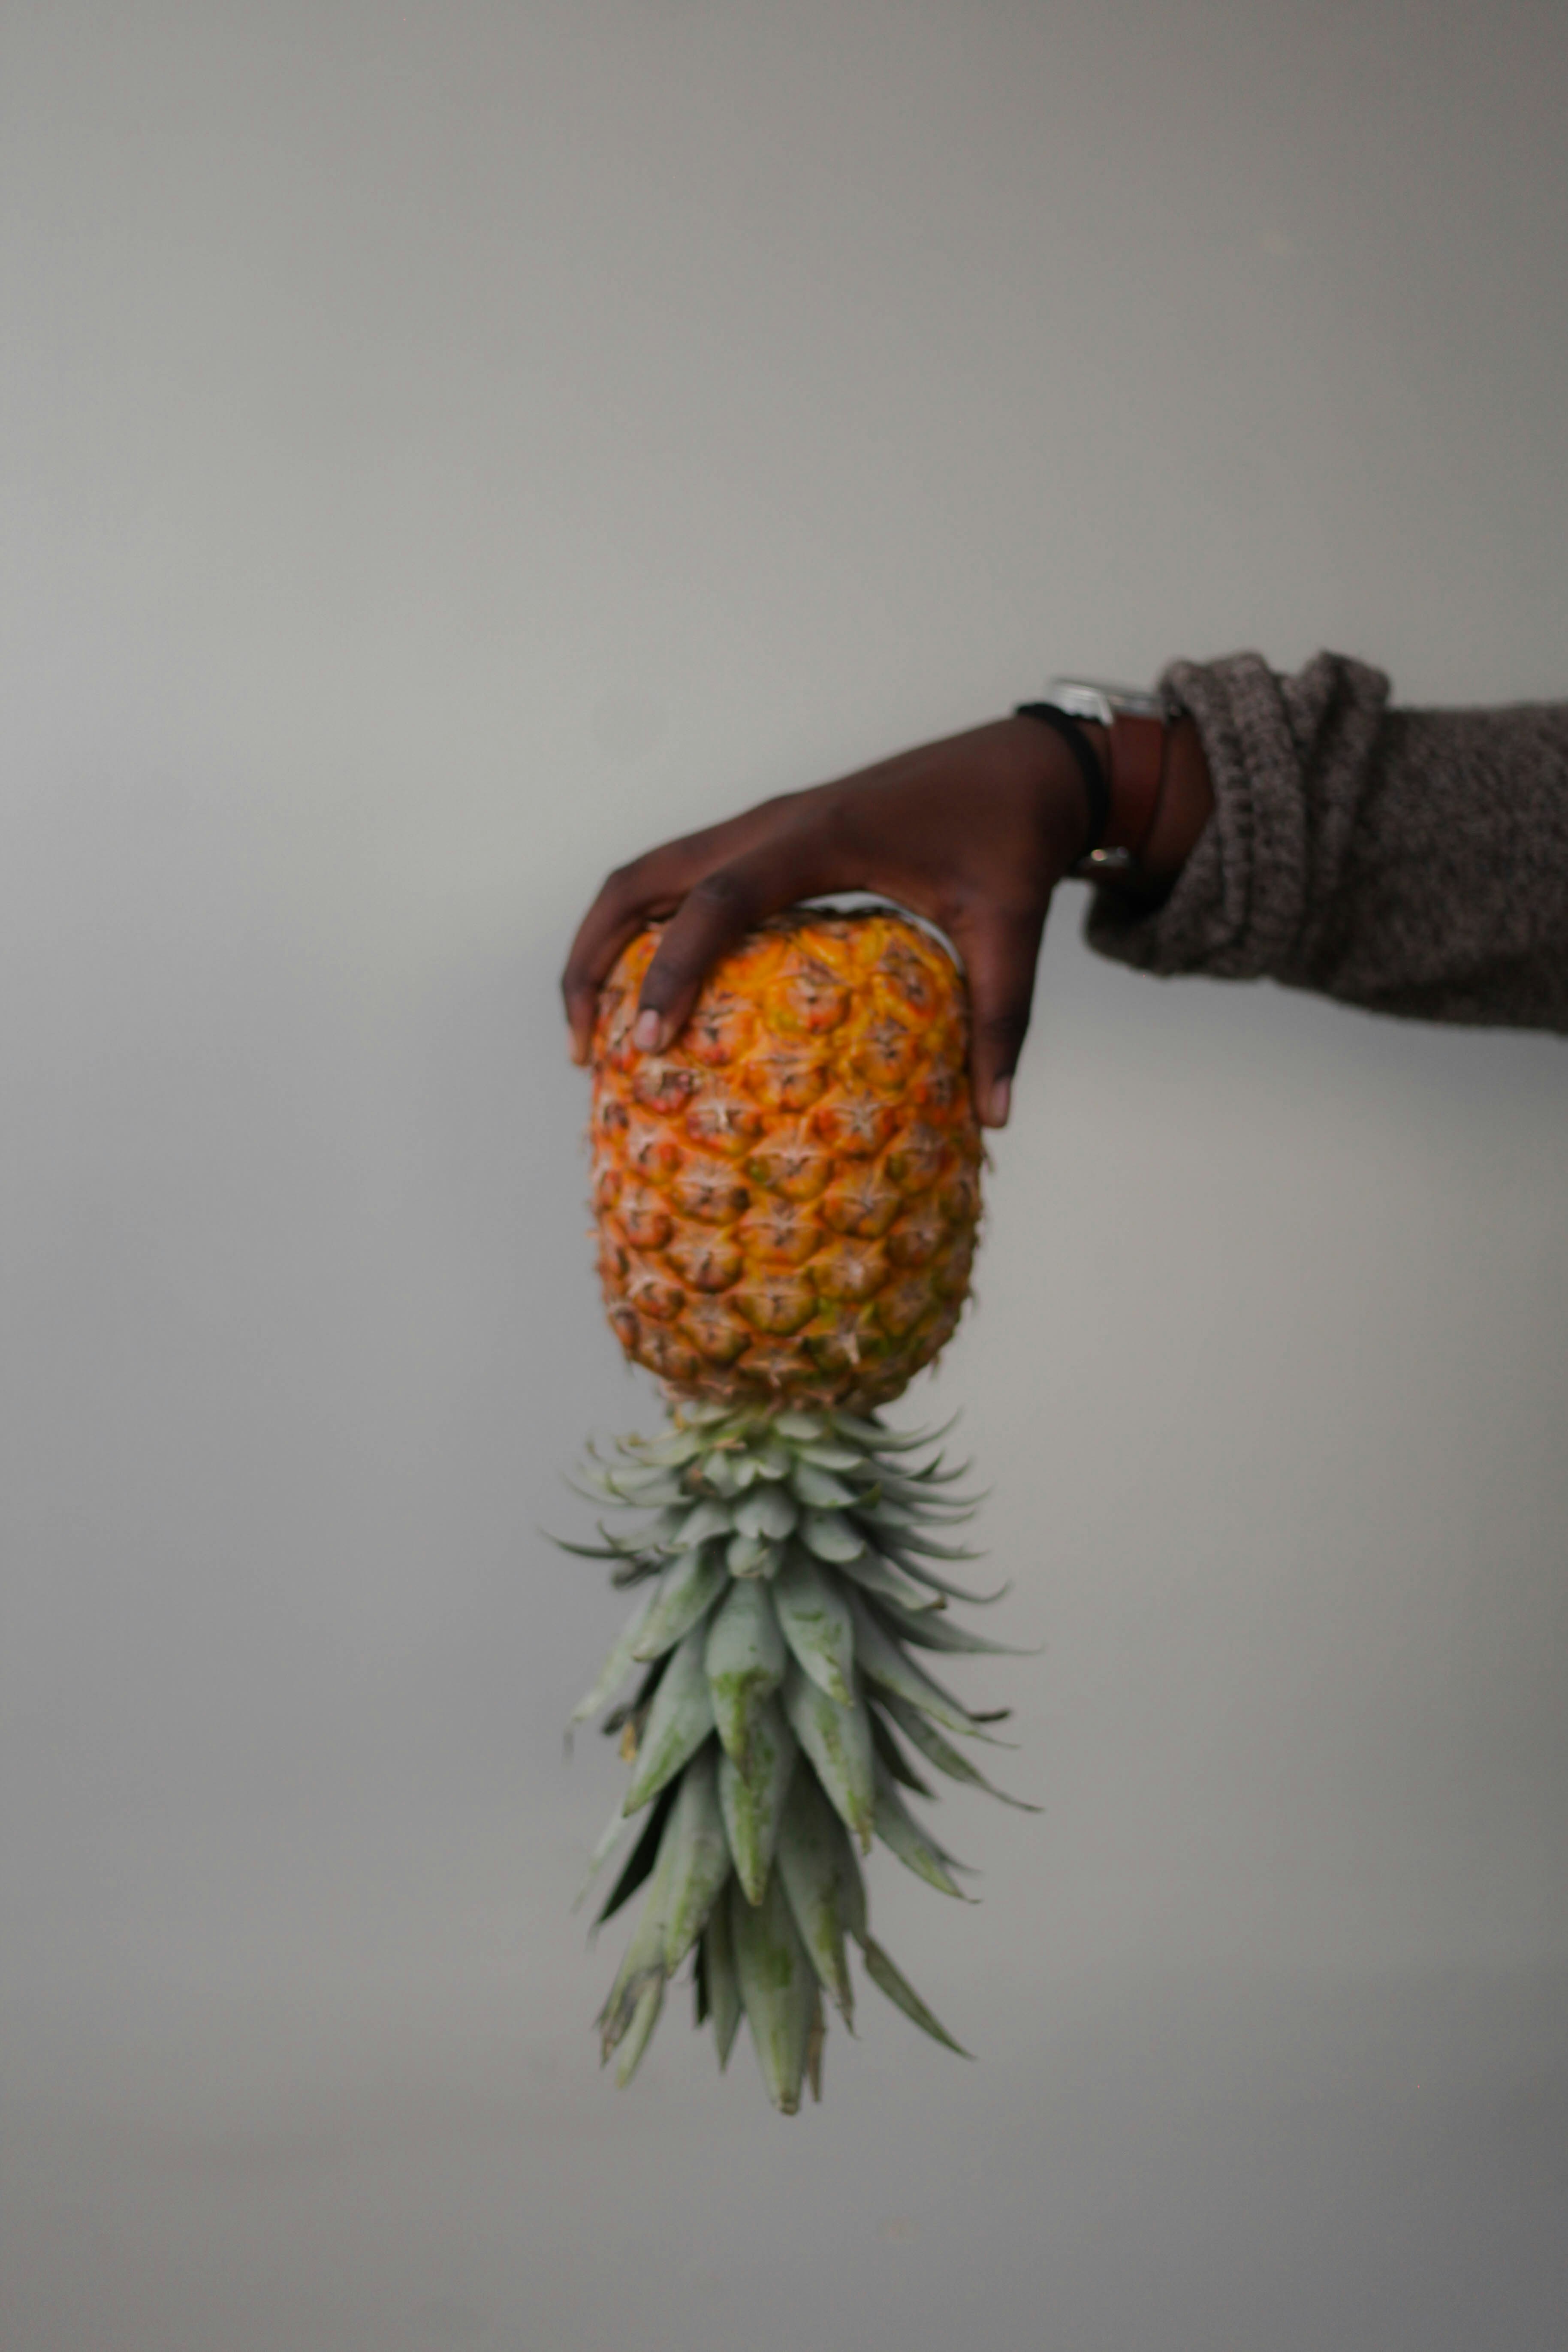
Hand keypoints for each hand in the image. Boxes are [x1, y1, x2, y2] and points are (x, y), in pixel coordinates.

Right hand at [561, 712, 1211, 1126]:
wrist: (1028, 762)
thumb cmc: (1016, 837)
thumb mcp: (1013, 926)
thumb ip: (1001, 1018)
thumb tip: (995, 1118)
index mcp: (821, 837)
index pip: (719, 900)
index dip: (672, 967)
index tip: (645, 1042)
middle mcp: (774, 823)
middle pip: (638, 879)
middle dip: (590, 960)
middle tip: (584, 1054)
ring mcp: (764, 823)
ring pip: (646, 873)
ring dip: (602, 943)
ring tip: (597, 1037)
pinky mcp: (770, 835)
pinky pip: (681, 877)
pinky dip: (647, 930)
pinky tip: (654, 994)